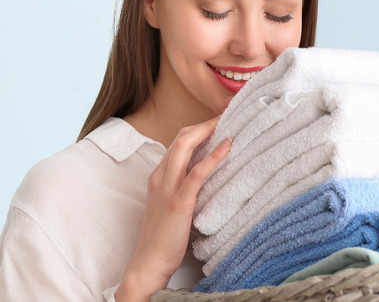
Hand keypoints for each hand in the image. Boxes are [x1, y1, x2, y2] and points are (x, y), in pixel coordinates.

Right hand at [115, 116, 230, 301]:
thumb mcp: (172, 205)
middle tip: (228, 115)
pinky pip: (196, 174)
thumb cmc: (164, 237)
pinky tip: (227, 145)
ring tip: (229, 122)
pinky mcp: (178, 203)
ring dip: (208, 131)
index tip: (219, 121)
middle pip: (181, 137)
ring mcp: (167, 189)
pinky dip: (213, 156)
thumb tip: (209, 175)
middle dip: (204, 123)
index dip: (198, 128)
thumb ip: (185, 188)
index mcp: (158, 177)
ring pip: (184, 147)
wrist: (148, 264)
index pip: (177, 142)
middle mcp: (160, 177)